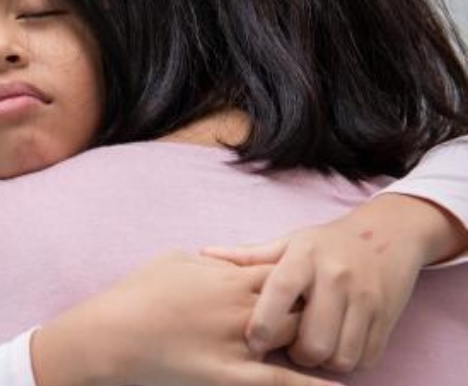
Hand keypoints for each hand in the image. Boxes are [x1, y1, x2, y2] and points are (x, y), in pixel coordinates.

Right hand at [31, 252, 343, 385]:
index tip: (315, 282)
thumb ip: (207, 260)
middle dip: (319, 308)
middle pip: (301, 303)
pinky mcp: (230, 374)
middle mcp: (242, 307)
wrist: (112, 334)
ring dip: (320, 341)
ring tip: (346, 346)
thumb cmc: (136, 295)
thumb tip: (221, 258)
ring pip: (298, 338)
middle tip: (335, 313)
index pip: (285, 270)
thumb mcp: (172, 261)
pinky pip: (281, 382)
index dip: (302, 277)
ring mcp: (239, 342)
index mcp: (229, 276)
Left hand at [202, 193, 462, 372]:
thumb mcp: (288, 242)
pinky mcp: (388, 317)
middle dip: (298, 354)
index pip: (280, 292)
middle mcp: (337, 277)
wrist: (388, 232)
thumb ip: (249, 256)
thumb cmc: (325, 243)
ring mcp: (366, 298)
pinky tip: (338, 346)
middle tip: (290, 348)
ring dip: (324, 362)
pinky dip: (349, 361)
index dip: (263, 323)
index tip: (253, 340)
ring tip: (314, 348)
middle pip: (314, 339)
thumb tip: (205, 253)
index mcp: (305, 257)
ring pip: (341, 355)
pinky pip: (366, 357)